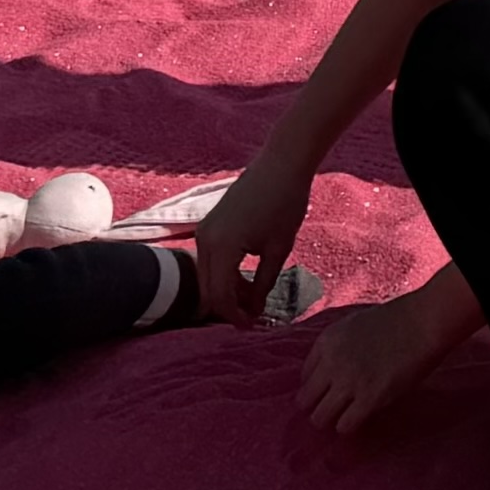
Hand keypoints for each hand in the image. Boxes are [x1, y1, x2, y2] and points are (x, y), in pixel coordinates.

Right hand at [194, 158, 311, 330]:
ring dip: (227, 290)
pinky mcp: (209, 224)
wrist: (282, 163)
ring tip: (254, 299)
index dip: (234, 316)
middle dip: (228, 307)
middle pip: (208, 289)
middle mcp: (204, 239)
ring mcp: (203, 230)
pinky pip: (211, 260)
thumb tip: (253, 310)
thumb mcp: (278, 249)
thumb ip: (263, 283)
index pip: (218, 297)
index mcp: (220, 247)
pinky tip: (247, 279)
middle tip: (253, 318)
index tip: (251, 327)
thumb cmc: (285, 203)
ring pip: (207, 275)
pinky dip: (225, 273)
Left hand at [298, 283, 469, 437]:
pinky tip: (359, 419)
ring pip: (320, 417)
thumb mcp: (355, 325)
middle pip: (306, 401)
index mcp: (327, 341)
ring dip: (331, 420)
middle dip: (317, 406)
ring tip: (344, 417)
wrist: (424, 321)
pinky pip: (345, 425)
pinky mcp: (369, 398)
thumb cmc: (398, 319)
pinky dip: (349, 426)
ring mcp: (349, 382)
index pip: (304, 377)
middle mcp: (331, 363)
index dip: (315, 387)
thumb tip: (330, 375)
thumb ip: (338, 348)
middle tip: (331, 409)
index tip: (326, 392)